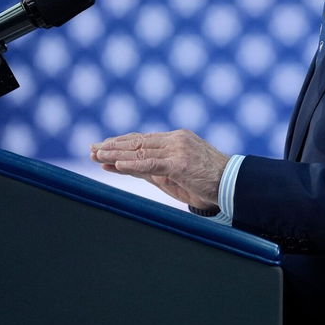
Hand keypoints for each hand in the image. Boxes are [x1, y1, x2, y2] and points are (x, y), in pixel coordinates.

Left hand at [90, 129, 227, 213]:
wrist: (233, 185)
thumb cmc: (207, 182)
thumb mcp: (176, 174)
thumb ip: (153, 169)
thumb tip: (126, 168)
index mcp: (176, 139)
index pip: (142, 139)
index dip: (120, 144)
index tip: (102, 147)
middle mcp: (175, 139)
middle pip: (137, 141)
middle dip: (112, 146)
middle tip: (91, 149)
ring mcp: (178, 150)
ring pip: (140, 151)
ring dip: (115, 154)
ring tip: (96, 155)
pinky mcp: (180, 164)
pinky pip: (150, 164)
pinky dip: (131, 164)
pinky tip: (115, 165)